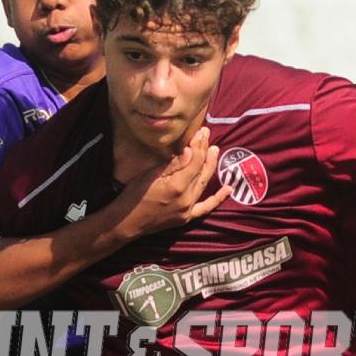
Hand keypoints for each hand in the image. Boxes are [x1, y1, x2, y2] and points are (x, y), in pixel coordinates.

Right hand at [115, 127, 231, 237]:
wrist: (126, 223)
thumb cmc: (133, 196)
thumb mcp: (149, 175)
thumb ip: (172, 164)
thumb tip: (189, 151)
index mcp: (177, 186)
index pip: (194, 161)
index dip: (199, 145)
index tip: (201, 132)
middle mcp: (186, 198)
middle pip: (200, 171)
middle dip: (205, 151)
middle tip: (208, 136)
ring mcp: (187, 209)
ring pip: (203, 184)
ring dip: (210, 167)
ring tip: (214, 151)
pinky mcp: (186, 217)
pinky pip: (206, 207)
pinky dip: (218, 199)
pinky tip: (229, 189)